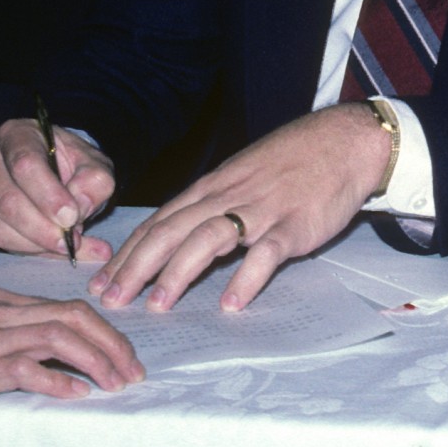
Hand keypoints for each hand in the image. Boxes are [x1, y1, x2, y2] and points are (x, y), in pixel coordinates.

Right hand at [0, 118, 116, 263]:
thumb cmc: (75, 165)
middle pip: (7, 199)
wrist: (61, 174)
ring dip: (35, 243)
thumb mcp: (95, 166)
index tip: (71, 217)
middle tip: (70, 241)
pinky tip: (53, 249)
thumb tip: (77, 210)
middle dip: (41, 227)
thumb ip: (94, 182)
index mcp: (17, 134)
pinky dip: (28, 250)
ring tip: (67, 245)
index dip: (47, 194)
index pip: (25, 164)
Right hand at [0, 270, 142, 400]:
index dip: (103, 330)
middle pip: (76, 318)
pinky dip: (58, 380)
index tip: (121, 353)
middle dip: (113, 344)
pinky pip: (27, 369)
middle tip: (133, 371)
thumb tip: (42, 344)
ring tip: (116, 384)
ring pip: (62, 338)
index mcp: (2, 301)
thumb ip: (2, 324)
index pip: (67, 308)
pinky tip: (76, 393)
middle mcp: (3, 314)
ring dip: (97, 362)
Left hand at [91, 103, 389, 313]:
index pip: (160, 221)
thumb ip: (214, 203)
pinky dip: (246, 278)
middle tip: (111, 300)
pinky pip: (265, 253)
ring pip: (209, 238)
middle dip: (136, 266)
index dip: (128, 252)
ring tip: (158, 305)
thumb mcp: (244, 173)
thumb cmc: (295, 159)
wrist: (345, 141)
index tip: (102, 281)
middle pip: (172, 230)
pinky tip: (231, 303)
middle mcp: (229, 196)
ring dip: (178, 272)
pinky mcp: (294, 225)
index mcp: (214, 186)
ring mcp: (262, 210)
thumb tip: (182, 234)